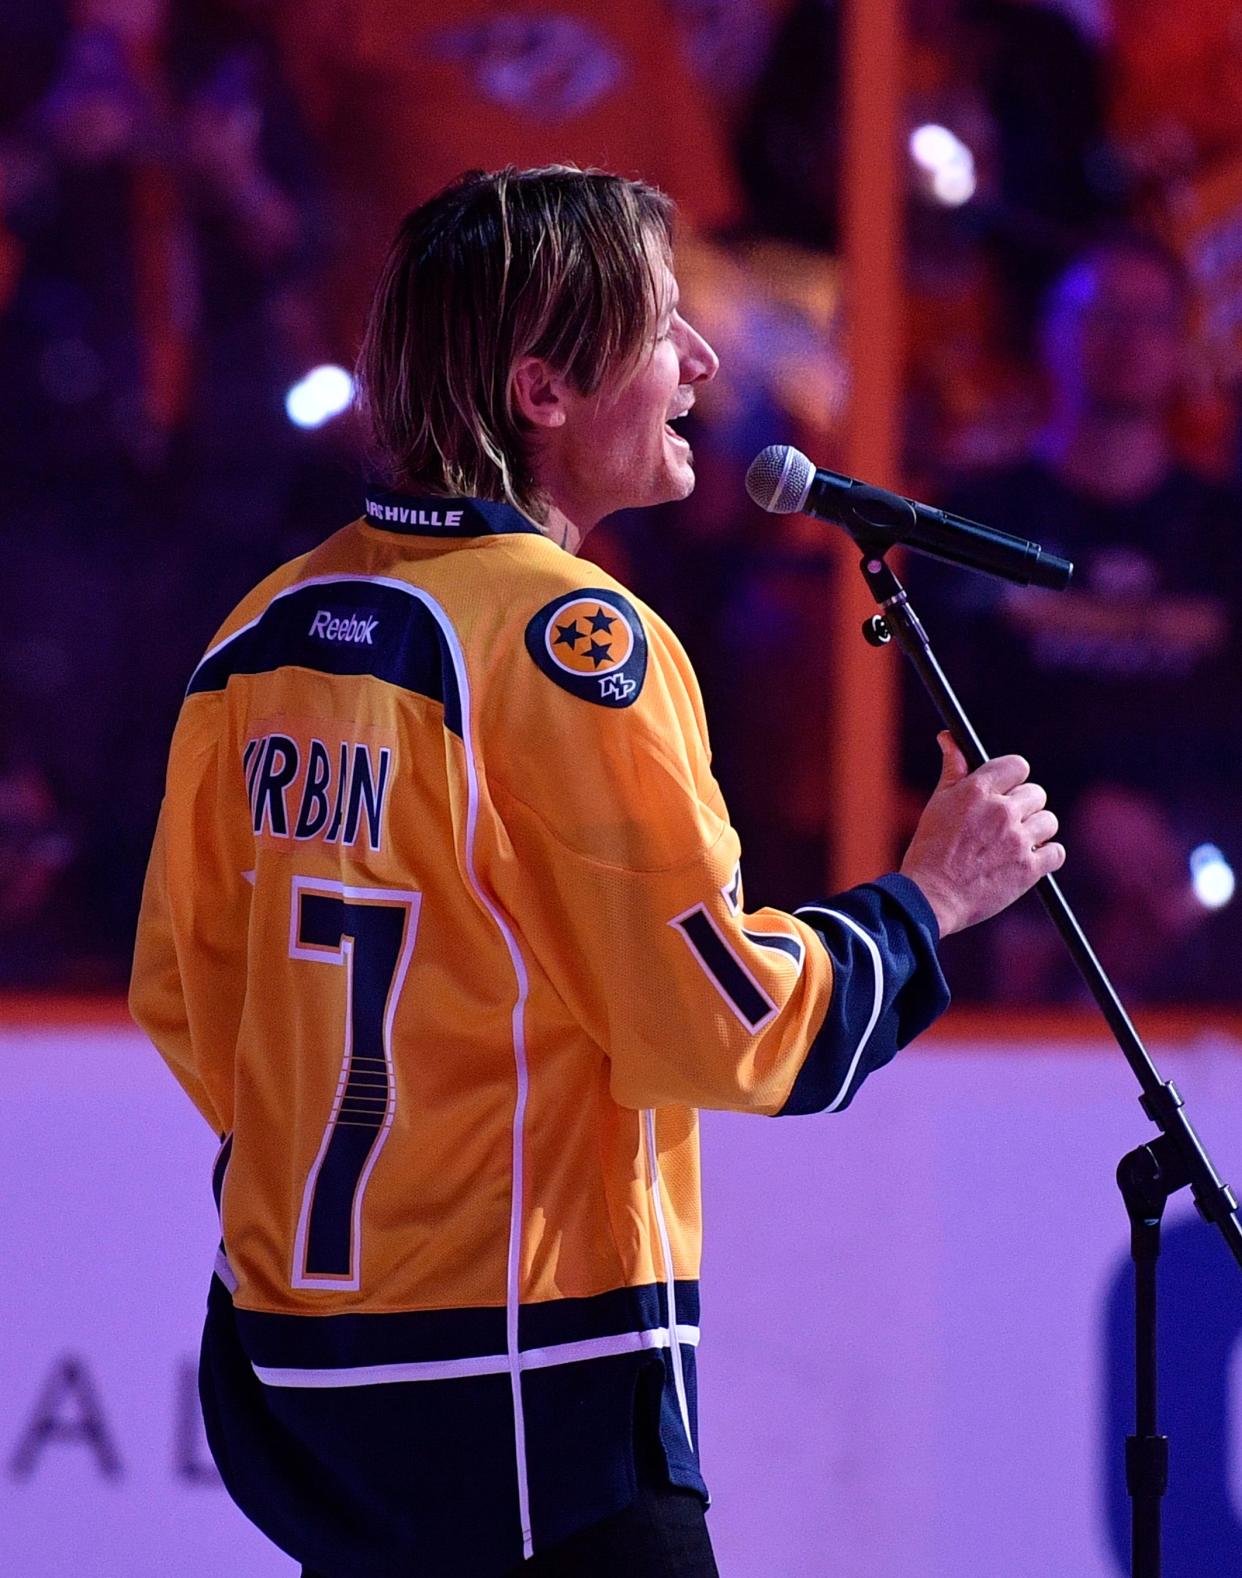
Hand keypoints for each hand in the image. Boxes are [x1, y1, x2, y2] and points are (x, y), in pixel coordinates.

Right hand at [899, 732, 1064, 936]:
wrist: (931, 898)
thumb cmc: (930, 850)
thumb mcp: (938, 803)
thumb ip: (953, 768)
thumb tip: (949, 738)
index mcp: (978, 790)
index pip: (1017, 766)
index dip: (1013, 779)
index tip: (1006, 792)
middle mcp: (1001, 811)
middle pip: (1036, 794)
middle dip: (1024, 808)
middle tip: (1004, 825)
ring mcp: (1018, 840)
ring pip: (1049, 822)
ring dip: (1036, 831)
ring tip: (1013, 845)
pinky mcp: (1029, 869)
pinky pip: (1056, 852)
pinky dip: (1046, 856)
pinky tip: (1025, 860)